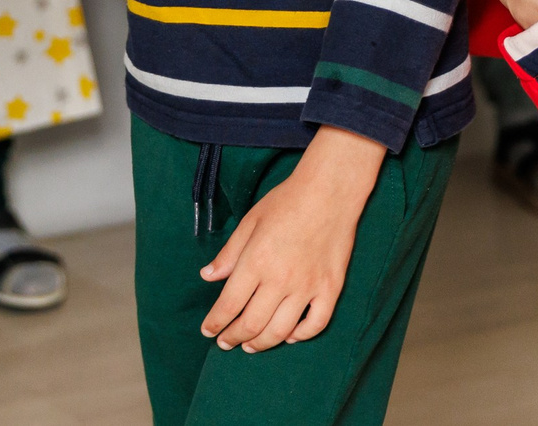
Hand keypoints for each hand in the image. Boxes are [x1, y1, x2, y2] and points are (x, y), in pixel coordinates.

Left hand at [198, 126, 382, 350]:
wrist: (329, 191)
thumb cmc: (286, 202)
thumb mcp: (250, 222)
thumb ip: (229, 253)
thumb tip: (207, 276)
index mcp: (255, 262)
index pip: (229, 305)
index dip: (215, 323)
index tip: (208, 331)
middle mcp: (280, 280)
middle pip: (252, 323)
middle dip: (234, 338)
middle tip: (225, 343)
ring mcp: (308, 286)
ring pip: (281, 331)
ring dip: (262, 344)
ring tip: (251, 346)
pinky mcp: (330, 288)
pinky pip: (316, 324)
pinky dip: (301, 336)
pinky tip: (289, 336)